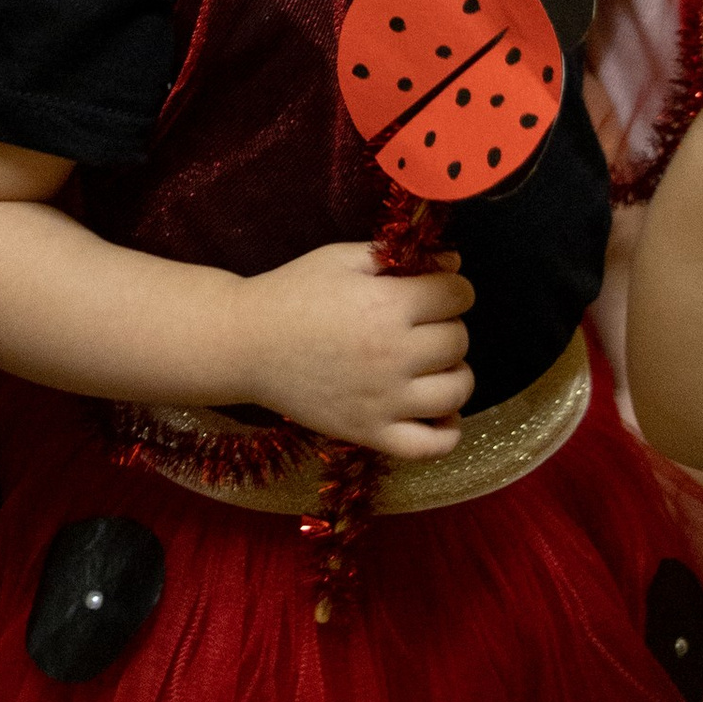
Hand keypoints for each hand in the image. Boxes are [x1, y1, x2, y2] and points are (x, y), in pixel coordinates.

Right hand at [226, 242, 475, 459]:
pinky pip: (431, 446)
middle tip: (423, 323)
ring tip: (432, 364)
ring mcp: (384, 401)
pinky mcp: (370, 434)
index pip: (457, 295)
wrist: (245, 344)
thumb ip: (396, 255)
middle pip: (458, 340)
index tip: (438, 288)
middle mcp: (392, 355)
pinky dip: (447, 432)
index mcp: (386, 305)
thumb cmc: (291, 293)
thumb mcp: (341, 258)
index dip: (454, 286)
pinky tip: (437, 412)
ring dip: (454, 372)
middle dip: (449, 324)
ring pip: (456, 391)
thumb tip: (453, 261)